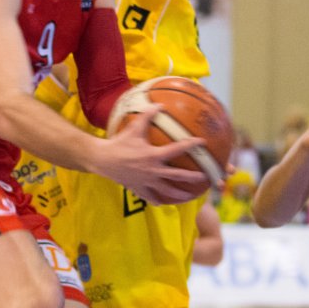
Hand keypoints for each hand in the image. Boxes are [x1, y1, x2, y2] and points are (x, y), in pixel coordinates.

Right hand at [95, 108, 212, 204]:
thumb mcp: (134, 128)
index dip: (191, 145)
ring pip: (167, 191)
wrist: (103, 159)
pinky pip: (150, 196)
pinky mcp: (138, 188)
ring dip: (179, 194)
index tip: (202, 142)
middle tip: (205, 178)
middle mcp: (153, 170)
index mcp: (154, 155)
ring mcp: (146, 181)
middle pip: (177, 175)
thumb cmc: (119, 143)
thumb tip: (159, 104)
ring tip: (189, 196)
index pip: (177, 149)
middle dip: (192, 177)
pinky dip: (157, 200)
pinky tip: (162, 203)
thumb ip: (148, 116)